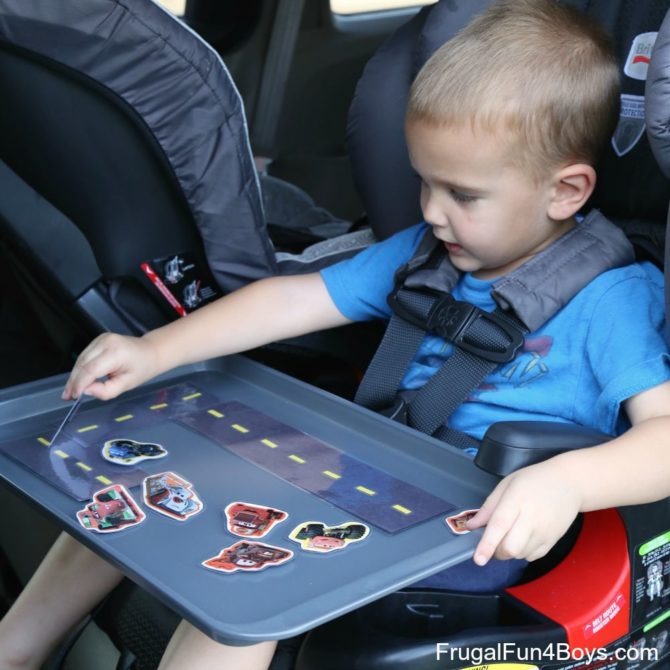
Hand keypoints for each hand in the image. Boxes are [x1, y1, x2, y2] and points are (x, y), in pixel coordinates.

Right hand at [62, 333, 160, 400]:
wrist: (150, 352)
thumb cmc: (142, 369)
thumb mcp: (127, 385)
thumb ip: (106, 391)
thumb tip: (86, 391)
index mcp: (116, 353)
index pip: (91, 369)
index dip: (80, 383)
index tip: (73, 396)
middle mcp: (106, 342)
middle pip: (83, 364)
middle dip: (74, 381)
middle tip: (67, 396)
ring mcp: (101, 338)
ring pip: (81, 359)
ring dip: (75, 375)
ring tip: (70, 391)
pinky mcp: (99, 339)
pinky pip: (85, 355)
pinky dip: (80, 368)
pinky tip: (78, 380)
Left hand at [466, 457, 581, 565]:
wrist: (569, 483)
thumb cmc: (534, 480)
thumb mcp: (506, 485)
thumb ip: (488, 507)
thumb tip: (471, 526)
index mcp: (516, 500)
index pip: (499, 526)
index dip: (487, 544)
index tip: (478, 559)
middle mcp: (532, 518)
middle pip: (511, 548)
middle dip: (497, 552)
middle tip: (494, 542)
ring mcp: (545, 531)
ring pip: (521, 555)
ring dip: (510, 552)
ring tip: (512, 534)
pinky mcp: (554, 540)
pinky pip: (533, 556)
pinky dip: (523, 553)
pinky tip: (524, 537)